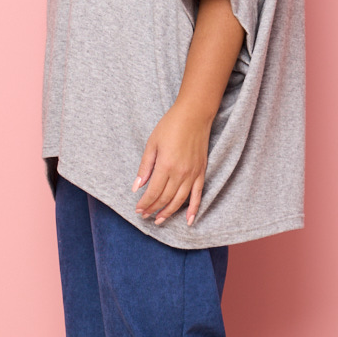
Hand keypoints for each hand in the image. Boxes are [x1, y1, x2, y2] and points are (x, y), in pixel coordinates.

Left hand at [132, 101, 210, 226]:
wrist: (194, 115)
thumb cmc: (170, 126)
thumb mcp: (152, 144)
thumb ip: (145, 167)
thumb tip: (136, 187)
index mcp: (166, 166)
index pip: (153, 192)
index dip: (145, 203)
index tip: (138, 210)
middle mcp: (180, 174)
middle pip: (165, 199)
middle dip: (153, 209)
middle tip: (144, 216)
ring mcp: (192, 174)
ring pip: (179, 201)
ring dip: (169, 212)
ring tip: (159, 220)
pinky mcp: (201, 173)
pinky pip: (198, 195)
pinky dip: (194, 209)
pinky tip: (189, 221)